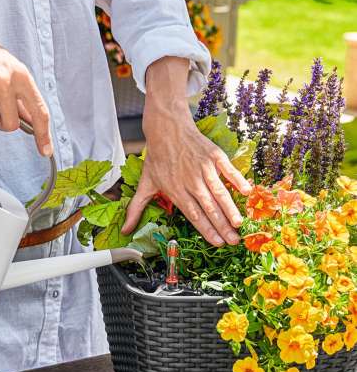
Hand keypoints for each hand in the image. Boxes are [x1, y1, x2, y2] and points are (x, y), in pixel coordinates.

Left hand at [121, 56, 250, 246]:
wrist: (166, 128)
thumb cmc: (156, 158)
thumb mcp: (145, 184)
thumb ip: (136, 209)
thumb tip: (124, 230)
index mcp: (175, 190)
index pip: (193, 215)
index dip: (206, 230)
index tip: (217, 243)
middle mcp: (190, 181)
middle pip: (208, 207)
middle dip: (222, 226)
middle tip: (234, 241)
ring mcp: (203, 168)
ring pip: (219, 192)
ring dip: (230, 209)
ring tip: (239, 224)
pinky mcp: (213, 155)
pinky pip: (228, 170)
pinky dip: (237, 180)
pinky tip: (247, 191)